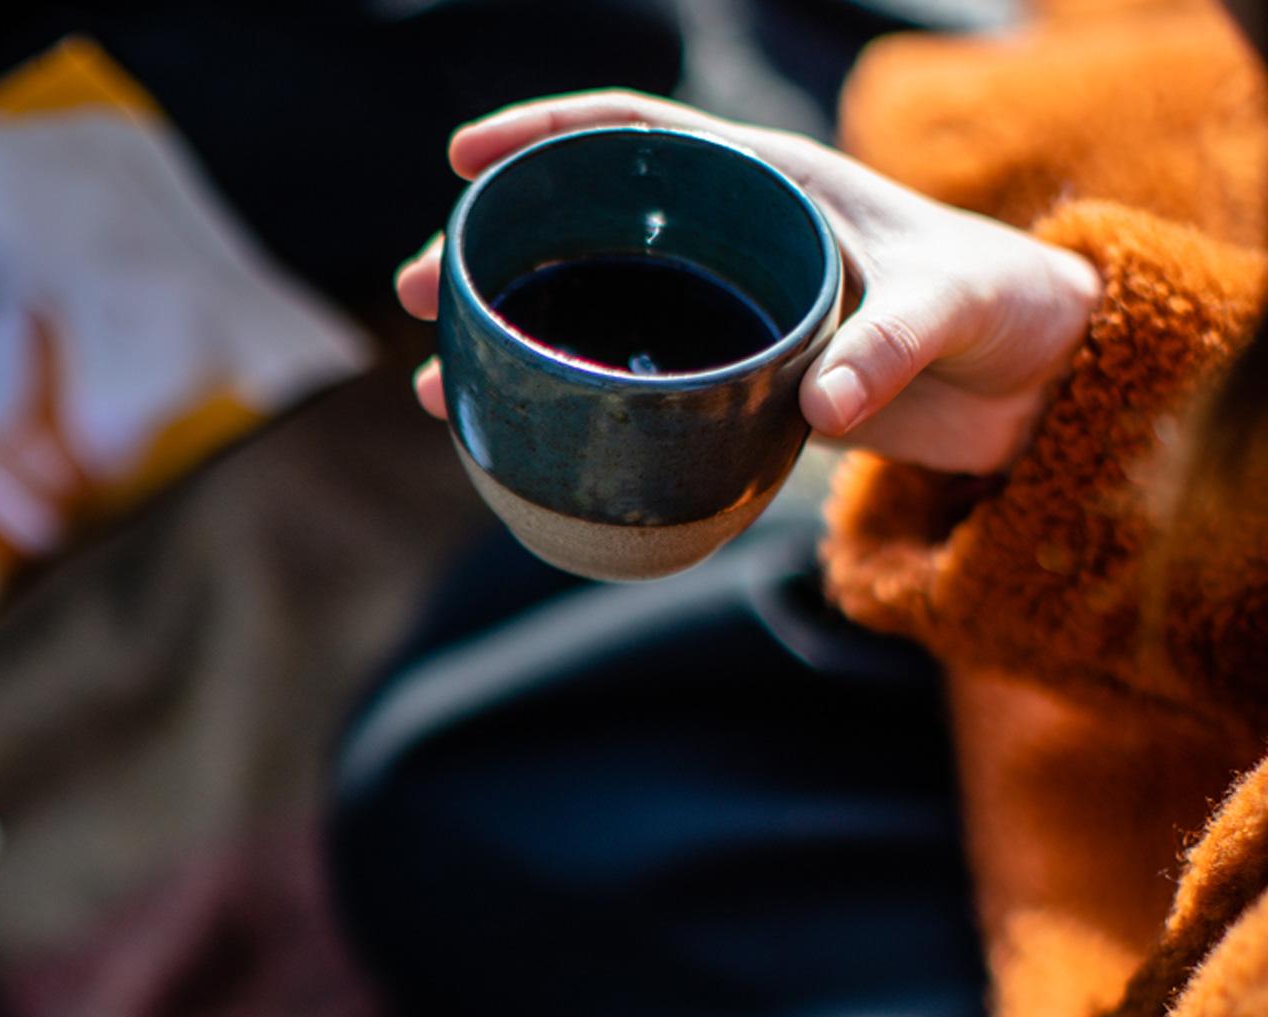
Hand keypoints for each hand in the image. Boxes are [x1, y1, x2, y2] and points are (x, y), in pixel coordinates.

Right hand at [398, 91, 1100, 474]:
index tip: (463, 157)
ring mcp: (726, 312)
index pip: (633, 134)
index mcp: (768, 183)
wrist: (1042, 381)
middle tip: (417, 290)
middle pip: (585, 230)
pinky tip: (518, 439)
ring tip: (438, 381)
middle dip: (492, 253)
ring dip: (513, 342)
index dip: (544, 135)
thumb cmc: (1004, 307)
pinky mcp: (734, 381)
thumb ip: (892, 345)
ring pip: (594, 314)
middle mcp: (731, 238)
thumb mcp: (955, 309)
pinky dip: (572, 406)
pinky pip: (633, 383)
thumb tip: (819, 409)